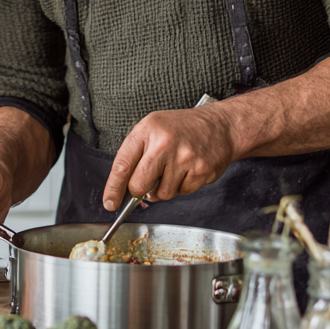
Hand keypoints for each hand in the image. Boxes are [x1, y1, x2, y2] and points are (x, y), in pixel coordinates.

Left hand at [102, 107, 236, 211]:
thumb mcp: (152, 128)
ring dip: (163, 189)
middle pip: (139, 184)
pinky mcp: (201, 171)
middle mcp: (164, 143)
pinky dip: (181, 186)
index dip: (113, 188)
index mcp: (147, 130)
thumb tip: (124, 188)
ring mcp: (184, 158)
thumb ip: (136, 154)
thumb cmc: (182, 128)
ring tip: (172, 170)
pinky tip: (187, 170)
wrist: (220, 125)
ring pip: (162, 193)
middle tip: (146, 184)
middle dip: (139, 191)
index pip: (122, 165)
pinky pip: (182, 192)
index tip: (109, 202)